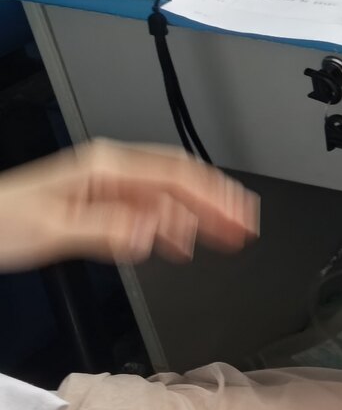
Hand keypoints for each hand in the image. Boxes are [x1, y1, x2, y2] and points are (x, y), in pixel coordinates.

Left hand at [0, 141, 257, 273]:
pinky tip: (180, 241)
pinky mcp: (98, 207)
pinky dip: (171, 225)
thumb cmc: (1, 221)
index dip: (214, 197)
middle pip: (180, 181)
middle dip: (218, 202)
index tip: (240, 216)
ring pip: (167, 197)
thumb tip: (154, 233)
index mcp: (105, 168)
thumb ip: (107, 230)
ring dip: (200, 216)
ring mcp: (106, 188)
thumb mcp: (52, 228)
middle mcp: (111, 172)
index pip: (176, 176)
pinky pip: (147, 211)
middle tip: (248, 225)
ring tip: (227, 235)